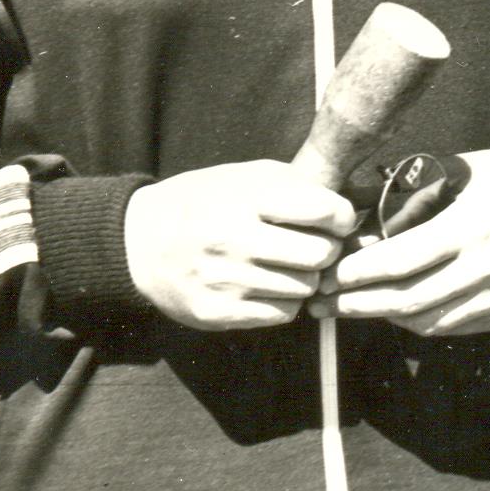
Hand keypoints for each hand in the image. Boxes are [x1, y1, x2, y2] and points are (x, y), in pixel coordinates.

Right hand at [124, 160, 357, 330]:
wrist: (140, 242)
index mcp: (245, 198)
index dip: (341, 216)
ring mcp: (226, 280)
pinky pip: (283, 314)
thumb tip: (349, 207)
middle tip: (315, 245)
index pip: (324, 210)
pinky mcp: (219, 313)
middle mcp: (235, 239)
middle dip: (326, 250)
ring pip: (305, 288)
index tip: (335, 219)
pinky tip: (268, 285)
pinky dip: (285, 301)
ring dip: (305, 277)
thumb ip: (295, 185)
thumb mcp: (242, 177)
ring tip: (286, 264)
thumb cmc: (203, 203)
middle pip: (321, 255)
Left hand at [318, 148, 489, 336]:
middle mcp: (488, 266)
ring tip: (351, 306)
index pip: (400, 262)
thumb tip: (353, 211)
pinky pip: (453, 326)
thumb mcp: (457, 172)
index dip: (356, 275)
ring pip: (428, 321)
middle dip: (358, 304)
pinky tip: (394, 310)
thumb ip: (409, 196)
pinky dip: (418, 321)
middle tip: (323, 302)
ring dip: (384, 316)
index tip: (326, 275)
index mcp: (470, 225)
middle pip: (408, 300)